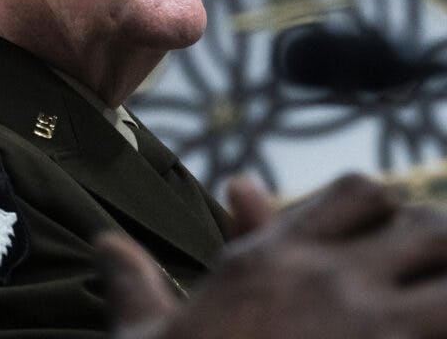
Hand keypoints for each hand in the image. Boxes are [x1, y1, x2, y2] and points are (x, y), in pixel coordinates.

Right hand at [96, 174, 446, 338]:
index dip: (379, 209)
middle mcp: (327, 281)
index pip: (357, 192)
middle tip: (424, 282)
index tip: (377, 242)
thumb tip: (104, 241)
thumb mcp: (146, 337)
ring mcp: (373, 327)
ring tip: (437, 313)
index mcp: (270, 262)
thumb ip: (134, 282)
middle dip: (434, 245)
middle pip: (425, 223)